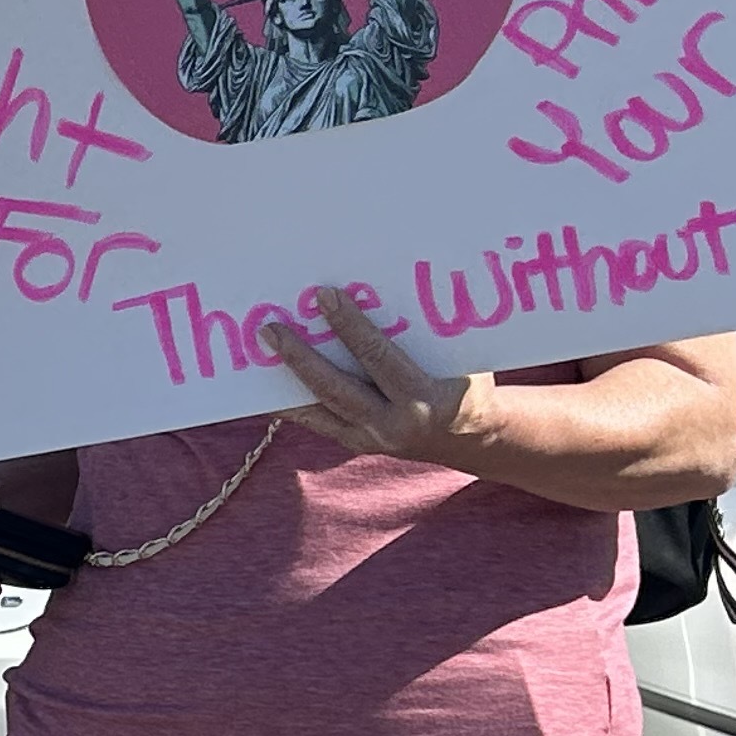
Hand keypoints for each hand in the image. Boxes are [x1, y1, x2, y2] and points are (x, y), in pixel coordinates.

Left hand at [257, 287, 490, 465]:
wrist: (474, 437)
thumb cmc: (468, 384)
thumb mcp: (460, 360)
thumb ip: (424, 337)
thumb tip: (378, 292)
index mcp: (425, 398)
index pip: (378, 356)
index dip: (349, 325)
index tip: (325, 296)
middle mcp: (393, 424)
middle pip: (336, 387)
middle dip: (302, 356)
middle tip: (271, 328)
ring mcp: (371, 439)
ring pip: (319, 409)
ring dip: (287, 380)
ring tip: (261, 353)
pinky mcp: (357, 444)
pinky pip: (319, 422)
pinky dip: (294, 404)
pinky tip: (269, 386)